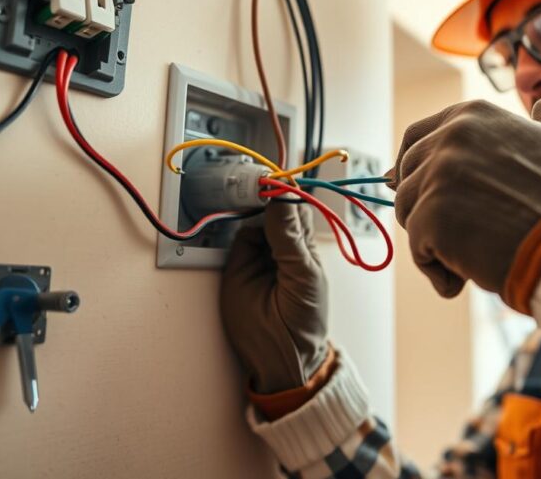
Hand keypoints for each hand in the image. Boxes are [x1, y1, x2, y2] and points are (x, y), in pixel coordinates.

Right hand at [221, 202, 328, 393]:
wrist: (277, 360)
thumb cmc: (303, 323)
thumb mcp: (302, 277)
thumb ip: (290, 238)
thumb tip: (284, 198)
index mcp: (305, 248)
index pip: (296, 209)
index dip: (288, 193)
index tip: (276, 180)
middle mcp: (282, 247)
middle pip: (274, 209)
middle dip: (267, 193)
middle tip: (259, 183)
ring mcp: (258, 255)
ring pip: (253, 218)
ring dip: (250, 204)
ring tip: (247, 194)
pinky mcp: (236, 265)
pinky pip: (236, 236)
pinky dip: (235, 222)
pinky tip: (236, 213)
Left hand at [388, 98, 540, 296]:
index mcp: (475, 116)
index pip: (417, 139)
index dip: (413, 170)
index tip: (422, 195)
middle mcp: (451, 138)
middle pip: (406, 177)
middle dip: (423, 209)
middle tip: (457, 237)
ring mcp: (438, 176)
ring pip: (408, 213)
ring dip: (432, 242)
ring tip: (470, 261)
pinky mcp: (431, 217)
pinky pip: (416, 248)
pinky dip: (436, 271)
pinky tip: (465, 280)